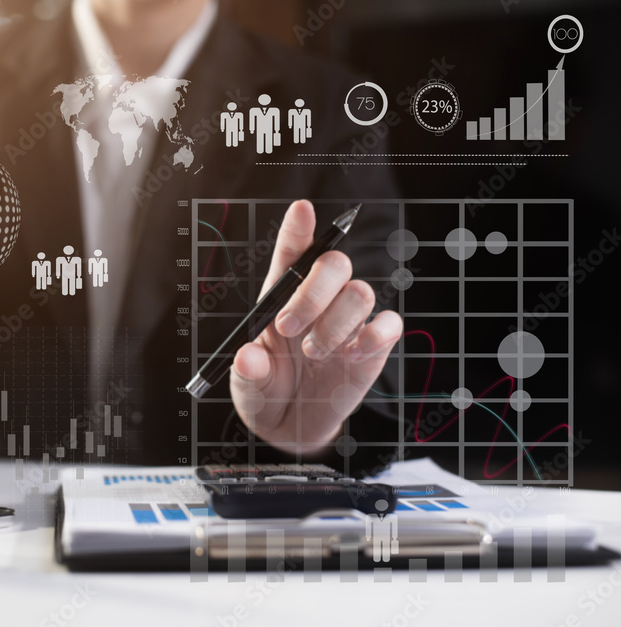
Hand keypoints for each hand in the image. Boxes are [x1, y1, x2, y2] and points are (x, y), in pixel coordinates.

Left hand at [230, 200, 402, 453]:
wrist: (291, 426)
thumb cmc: (265, 392)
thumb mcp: (247, 386)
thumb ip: (247, 371)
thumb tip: (248, 356)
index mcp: (280, 297)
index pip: (293, 253)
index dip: (298, 229)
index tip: (301, 209)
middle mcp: (318, 301)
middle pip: (333, 264)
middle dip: (311, 293)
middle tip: (288, 329)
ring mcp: (348, 320)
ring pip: (360, 292)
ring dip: (335, 324)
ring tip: (314, 354)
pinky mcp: (374, 345)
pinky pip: (389, 323)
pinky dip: (374, 336)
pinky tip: (351, 357)